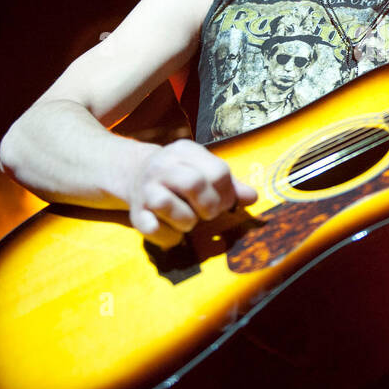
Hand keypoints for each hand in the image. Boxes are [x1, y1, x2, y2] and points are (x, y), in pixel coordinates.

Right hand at [127, 139, 257, 248]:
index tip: (224, 203)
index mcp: (185, 151)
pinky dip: (167, 237)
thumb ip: (229, 184)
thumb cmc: (182, 175)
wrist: (136, 174)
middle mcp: (162, 166)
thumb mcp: (205, 170)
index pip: (218, 171)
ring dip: (186, 221)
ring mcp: (145, 188)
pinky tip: (174, 235)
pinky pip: (151, 228)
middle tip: (209, 214)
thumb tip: (253, 197)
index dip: (227, 194)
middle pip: (193, 183)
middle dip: (209, 206)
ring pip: (166, 204)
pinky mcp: (136, 213)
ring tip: (189, 221)